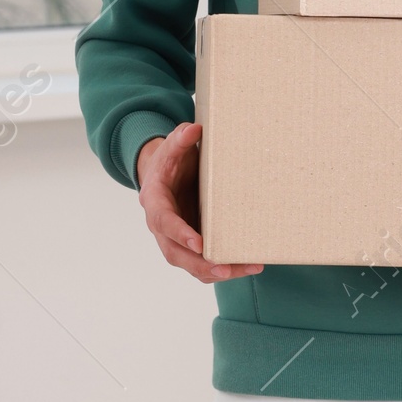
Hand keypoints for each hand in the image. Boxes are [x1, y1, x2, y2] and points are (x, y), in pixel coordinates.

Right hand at [136, 122, 261, 282]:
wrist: (165, 174)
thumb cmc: (171, 161)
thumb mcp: (172, 147)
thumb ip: (180, 139)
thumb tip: (194, 129)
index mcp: (155, 202)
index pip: (164, 222)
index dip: (180, 234)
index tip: (198, 244)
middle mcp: (162, 227)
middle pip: (176, 253)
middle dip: (200, 263)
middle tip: (223, 269)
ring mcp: (175, 239)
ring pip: (191, 264)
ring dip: (216, 271)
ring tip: (245, 269)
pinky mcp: (190, 245)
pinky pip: (202, 264)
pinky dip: (222, 269)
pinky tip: (246, 267)